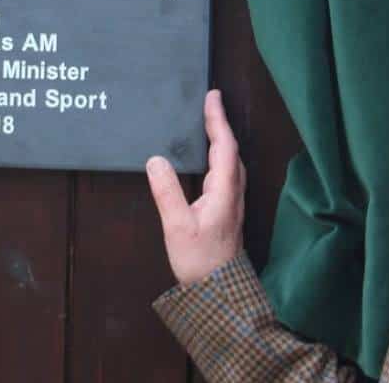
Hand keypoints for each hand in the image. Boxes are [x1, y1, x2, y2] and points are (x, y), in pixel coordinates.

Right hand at [145, 89, 245, 284]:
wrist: (219, 292)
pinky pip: (226, 172)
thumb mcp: (178, 227)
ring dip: (222, 139)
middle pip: (231, 149)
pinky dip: (220, 155)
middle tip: (209, 102)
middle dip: (221, 124)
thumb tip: (156, 159)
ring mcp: (233, 202)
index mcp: (224, 190)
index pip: (224, 145)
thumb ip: (167, 192)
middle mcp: (233, 192)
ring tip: (209, 123)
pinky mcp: (228, 210)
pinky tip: (209, 159)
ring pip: (231, 161)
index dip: (218, 119)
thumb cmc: (200, 261)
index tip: (212, 95)